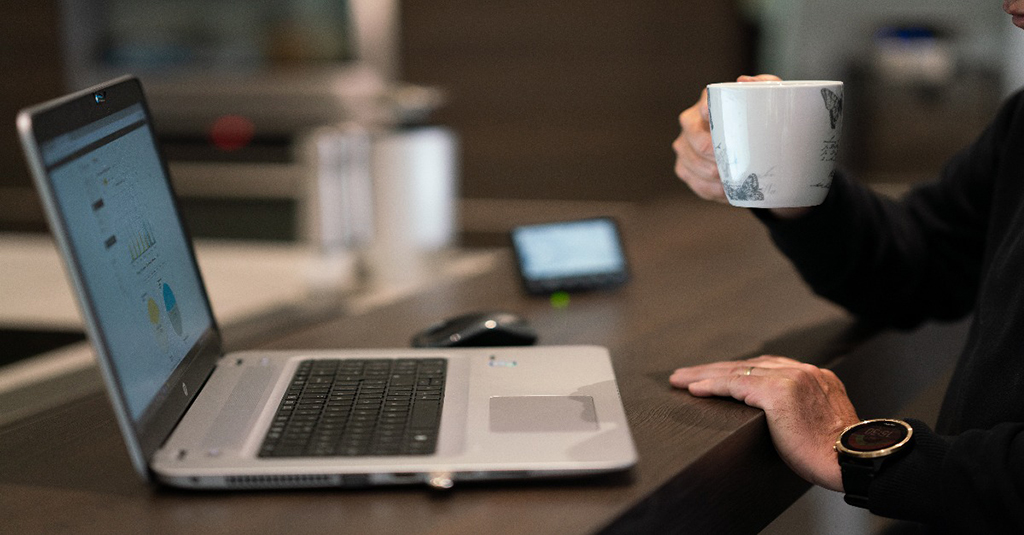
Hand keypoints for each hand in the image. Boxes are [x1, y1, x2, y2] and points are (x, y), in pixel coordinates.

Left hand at [669, 355, 859, 491]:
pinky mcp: (778, 393)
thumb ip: (802, 409)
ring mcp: (791, 379)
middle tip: (688, 374)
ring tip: (681, 380)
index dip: (739, 369)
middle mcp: (804, 372)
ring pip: (736, 371)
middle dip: (715, 368)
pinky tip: (694, 389)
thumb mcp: (822, 421)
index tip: (718, 373)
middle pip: (748, 364)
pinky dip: (712, 385)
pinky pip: (735, 384)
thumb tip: (782, 420)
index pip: (768, 366)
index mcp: (817, 376)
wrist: (852, 460)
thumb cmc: (836, 453)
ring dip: (704, 375)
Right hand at [672, 74, 809, 219]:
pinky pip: (692, 181)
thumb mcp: (770, 100)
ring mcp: (685, 146)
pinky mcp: (685, 167)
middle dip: (710, 154)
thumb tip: (744, 81)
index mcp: (709, 101)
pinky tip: (724, 190)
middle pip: (694, 139)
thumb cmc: (761, 121)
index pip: (705, 105)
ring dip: (709, 175)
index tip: (718, 121)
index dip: (710, 114)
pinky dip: (709, 189)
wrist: (757, 148)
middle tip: (729, 163)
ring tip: (729, 181)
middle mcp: (691, 122)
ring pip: (689, 163)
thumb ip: (765, 85)